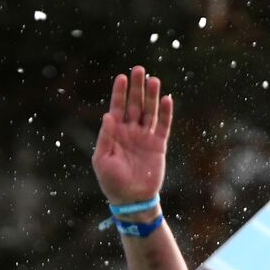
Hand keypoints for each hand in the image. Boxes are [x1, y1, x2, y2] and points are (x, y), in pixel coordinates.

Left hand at [92, 66, 172, 205]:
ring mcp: (145, 137)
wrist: (131, 199)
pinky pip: (163, 126)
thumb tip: (108, 115)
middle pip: (134, 104)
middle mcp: (131, 131)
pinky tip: (167, 99)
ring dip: (152, 96)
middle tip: (139, 69)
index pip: (117, 107)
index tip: (122, 77)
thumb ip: (106, 137)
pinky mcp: (158, 146)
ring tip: (154, 80)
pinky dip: (166, 113)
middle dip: (137, 87)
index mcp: (115, 132)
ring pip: (149, 112)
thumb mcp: (102, 159)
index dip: (119, 92)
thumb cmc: (112, 181)